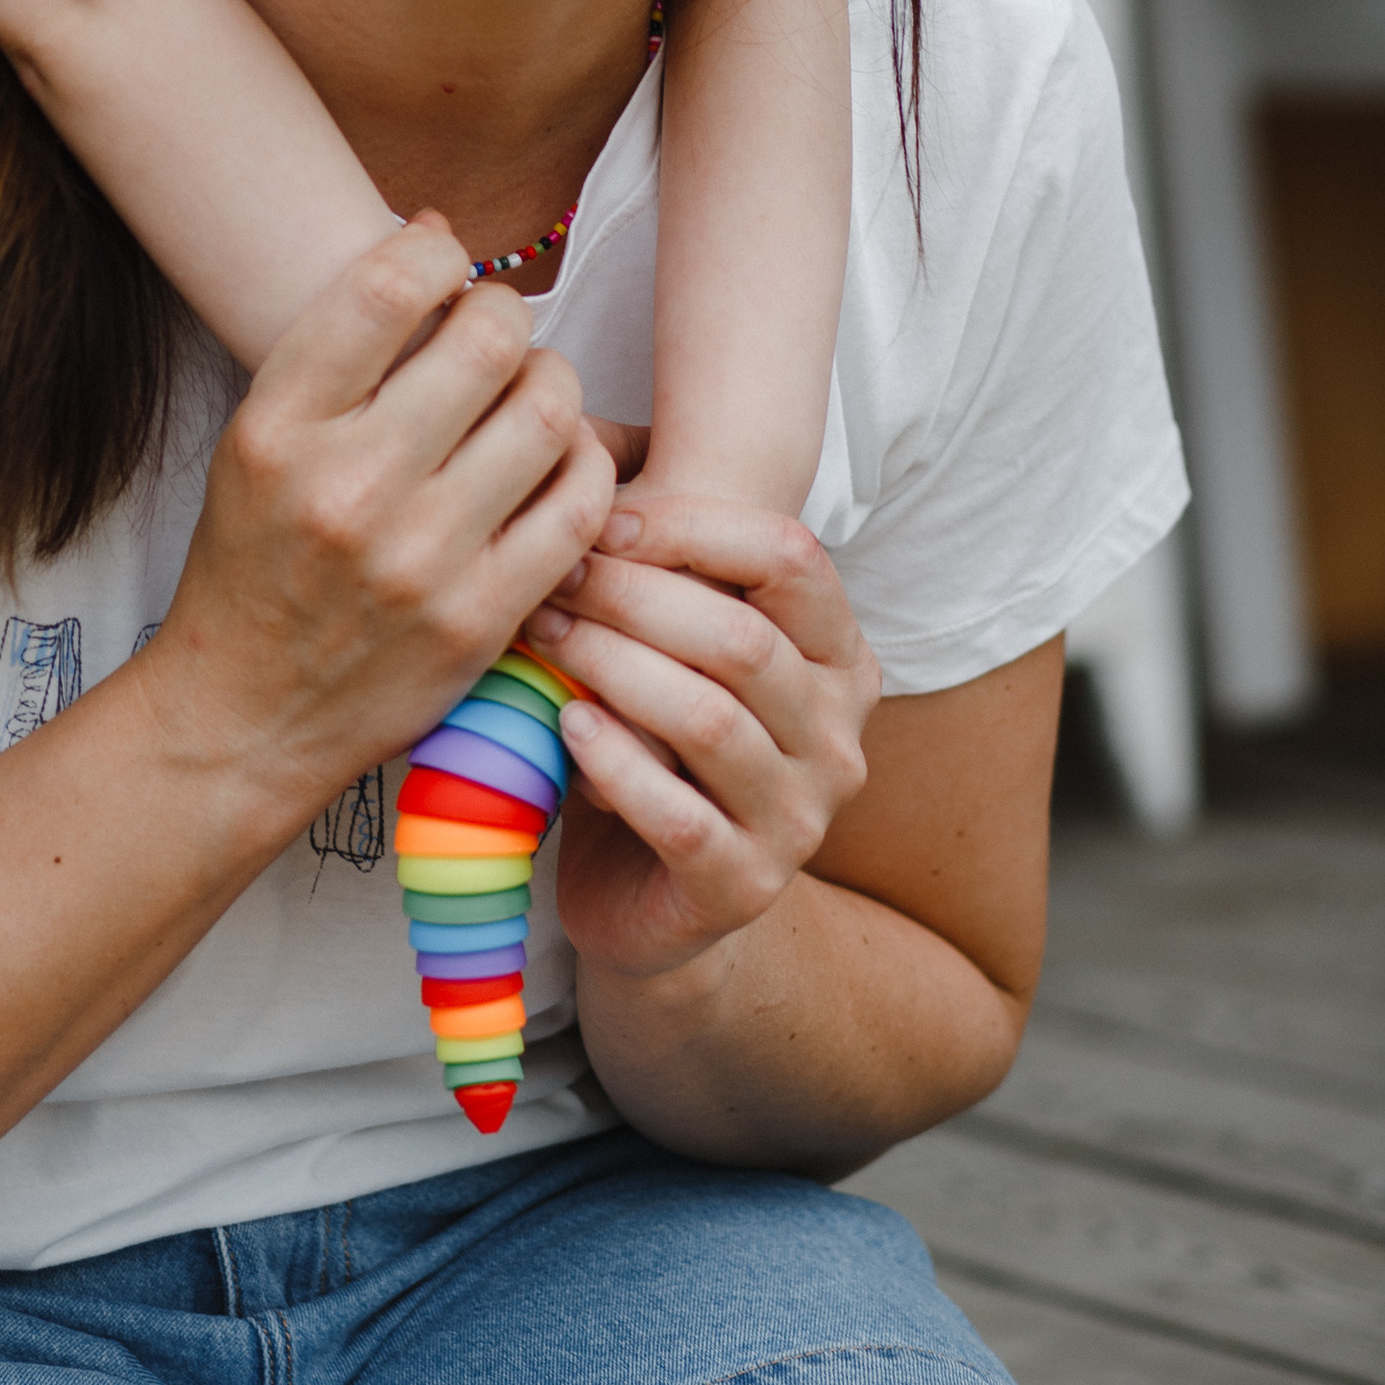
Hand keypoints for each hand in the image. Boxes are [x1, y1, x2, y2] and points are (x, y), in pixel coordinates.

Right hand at [135, 214, 619, 834]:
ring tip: (527, 395)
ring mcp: (422, 559)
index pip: (386, 286)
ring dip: (552, 382)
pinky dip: (584, 462)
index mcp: (279, 428)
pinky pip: (580, 503)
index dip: (437, 255)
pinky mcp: (482, 619)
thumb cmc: (256, 558)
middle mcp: (348, 488)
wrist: (244, 715)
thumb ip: (340, 345)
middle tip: (493, 334)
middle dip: (504, 316)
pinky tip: (554, 460)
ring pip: (548, 409)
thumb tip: (434, 231)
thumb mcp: (260, 438)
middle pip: (488, 338)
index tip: (442, 269)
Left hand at [521, 494, 878, 983]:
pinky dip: (616, 765)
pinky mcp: (744, 887)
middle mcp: (838, 738)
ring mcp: (801, 820)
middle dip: (633, 597)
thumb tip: (583, 490)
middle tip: (553, 580)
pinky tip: (568, 728)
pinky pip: (679, 816)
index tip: (602, 523)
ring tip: (545, 639)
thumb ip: (662, 575)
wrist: (650, 894)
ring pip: (709, 722)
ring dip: (612, 668)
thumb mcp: (674, 649)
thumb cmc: (654, 739)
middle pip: (743, 640)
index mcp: (840, 660)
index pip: (791, 557)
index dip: (692, 526)